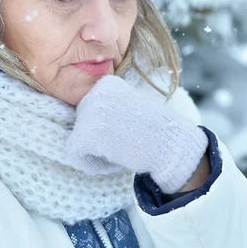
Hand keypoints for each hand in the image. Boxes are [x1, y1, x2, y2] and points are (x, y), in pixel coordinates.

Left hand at [66, 75, 207, 193]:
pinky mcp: (87, 134)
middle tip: (124, 142)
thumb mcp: (128, 107)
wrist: (172, 145)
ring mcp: (90, 112)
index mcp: (106, 83)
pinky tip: (113, 162)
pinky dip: (90, 165)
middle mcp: (94, 92)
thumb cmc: (153, 131)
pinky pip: (75, 154)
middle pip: (79, 124)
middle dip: (98, 140)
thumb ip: (106, 109)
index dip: (104, 127)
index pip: (88, 110)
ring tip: (120, 150)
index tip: (126, 130)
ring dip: (96, 152)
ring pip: (76, 140)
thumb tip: (82, 122)